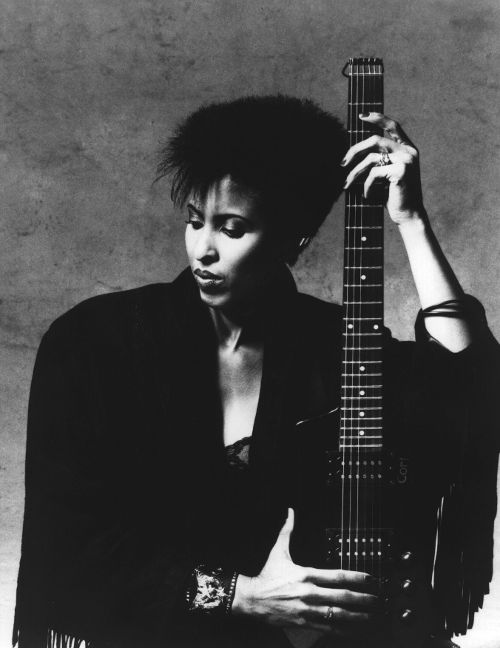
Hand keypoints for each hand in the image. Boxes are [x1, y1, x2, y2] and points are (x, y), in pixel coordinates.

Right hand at [232, 509, 380, 637]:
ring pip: (339, 615)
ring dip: (358, 616)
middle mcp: (310, 593)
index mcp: (306, 574)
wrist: (252, 599)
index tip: (372, 579)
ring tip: (373, 616)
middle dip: (364, 599)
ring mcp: (308, 610)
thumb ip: (287, 530)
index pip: (338, 576)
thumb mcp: (278, 551)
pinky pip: (328, 629)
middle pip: (343, 597)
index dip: (358, 578)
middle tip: (379, 600)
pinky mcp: (304, 624)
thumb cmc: (267, 576)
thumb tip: (290, 512)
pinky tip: (355, 629)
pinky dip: (343, 630)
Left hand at [342, 113, 423, 225]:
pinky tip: (367, 196)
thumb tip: (353, 152)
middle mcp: (409, 151)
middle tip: (342, 163)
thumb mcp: (385, 174)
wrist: (408, 215)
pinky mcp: (401, 171)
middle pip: (375, 140)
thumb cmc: (393, 196)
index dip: (377, 118)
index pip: (393, 126)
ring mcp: (407, 160)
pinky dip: (366, 186)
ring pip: (371, 158)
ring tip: (347, 184)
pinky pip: (374, 173)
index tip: (361, 115)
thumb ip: (377, 160)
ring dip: (355, 173)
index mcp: (407, 148)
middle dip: (354, 150)